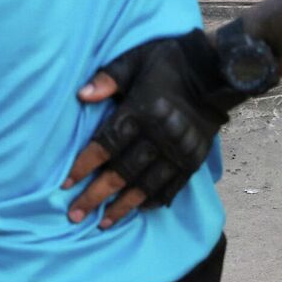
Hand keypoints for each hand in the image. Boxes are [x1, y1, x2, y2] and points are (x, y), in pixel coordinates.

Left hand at [62, 29, 270, 228]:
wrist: (216, 70)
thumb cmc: (169, 61)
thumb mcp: (136, 59)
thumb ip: (108, 78)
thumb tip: (81, 96)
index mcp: (142, 111)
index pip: (106, 144)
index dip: (84, 165)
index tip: (65, 183)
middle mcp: (160, 135)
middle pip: (122, 171)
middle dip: (96, 195)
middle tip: (75, 214)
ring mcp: (179, 150)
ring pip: (145, 185)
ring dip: (122, 206)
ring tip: (102, 223)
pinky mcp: (194, 158)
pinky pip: (171, 186)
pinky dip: (153, 200)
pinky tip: (138, 211)